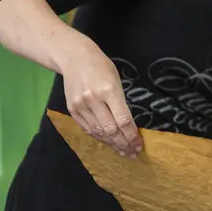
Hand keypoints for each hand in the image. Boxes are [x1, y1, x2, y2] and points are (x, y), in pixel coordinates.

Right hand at [60, 42, 141, 156]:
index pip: (123, 120)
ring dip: (112, 144)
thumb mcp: (116, 81)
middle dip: (124, 144)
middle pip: (111, 130)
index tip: (139, 145)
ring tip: (123, 152)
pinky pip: (87, 129)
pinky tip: (108, 143)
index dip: (132, 136)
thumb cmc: (101, 67)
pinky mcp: (72, 110)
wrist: (74, 57)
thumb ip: (121, 103)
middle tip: (133, 153)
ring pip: (98, 132)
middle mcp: (93, 100)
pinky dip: (99, 137)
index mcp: (109, 91)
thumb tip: (128, 127)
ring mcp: (81, 106)